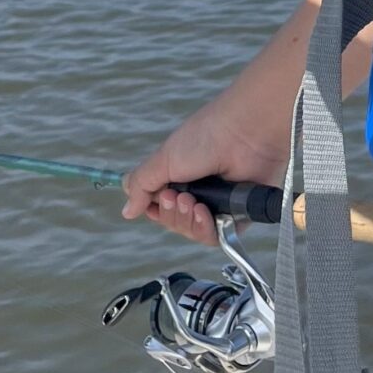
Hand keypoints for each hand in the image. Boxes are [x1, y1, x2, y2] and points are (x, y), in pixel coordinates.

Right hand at [122, 84, 291, 244]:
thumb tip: (126, 210)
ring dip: (186, 221)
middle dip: (171, 214)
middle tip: (177, 197)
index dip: (155, 209)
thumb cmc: (206, 137)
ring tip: (192, 202)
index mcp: (181, 175)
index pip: (160, 206)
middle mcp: (201, 191)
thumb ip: (142, 185)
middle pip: (175, 222)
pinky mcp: (239, 215)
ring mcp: (219, 204)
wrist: (245, 134)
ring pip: (193, 232)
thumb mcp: (164, 159)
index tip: (157, 198)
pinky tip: (205, 214)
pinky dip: (206, 229)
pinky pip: (216, 237)